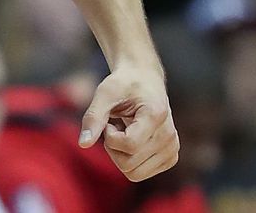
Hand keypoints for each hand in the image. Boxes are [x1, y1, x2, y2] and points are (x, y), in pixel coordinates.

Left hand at [78, 63, 178, 181]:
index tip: (109, 120)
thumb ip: (93, 117)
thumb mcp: (105, 93)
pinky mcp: (170, 158)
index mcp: (156, 115)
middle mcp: (169, 135)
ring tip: (124, 132)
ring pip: (134, 174)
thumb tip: (83, 144)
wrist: (146, 81)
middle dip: (113, 147)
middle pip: (129, 164)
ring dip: (120, 155)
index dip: (110, 136)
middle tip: (114, 126)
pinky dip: (130, 161)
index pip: (129, 144)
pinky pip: (140, 174)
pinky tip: (132, 140)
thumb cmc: (124, 84)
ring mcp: (172, 149)